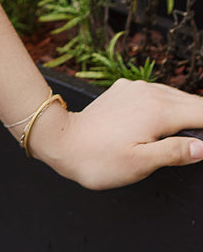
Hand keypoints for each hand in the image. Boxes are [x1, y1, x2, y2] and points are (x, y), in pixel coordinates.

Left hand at [27, 78, 202, 188]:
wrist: (62, 140)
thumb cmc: (100, 159)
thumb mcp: (141, 164)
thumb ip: (175, 152)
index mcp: (159, 111)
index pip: (202, 112)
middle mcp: (150, 92)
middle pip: (193, 102)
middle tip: (201, 144)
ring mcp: (136, 87)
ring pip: (176, 96)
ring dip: (189, 112)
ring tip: (193, 133)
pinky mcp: (124, 88)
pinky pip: (157, 93)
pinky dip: (170, 105)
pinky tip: (167, 122)